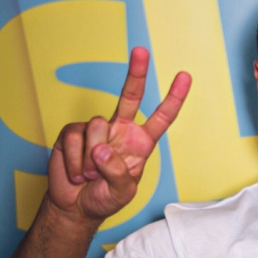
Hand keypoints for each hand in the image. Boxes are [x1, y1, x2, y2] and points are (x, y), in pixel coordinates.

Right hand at [48, 47, 190, 221]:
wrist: (75, 206)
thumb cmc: (105, 198)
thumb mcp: (122, 192)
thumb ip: (118, 172)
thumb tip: (102, 149)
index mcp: (141, 143)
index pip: (161, 117)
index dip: (174, 98)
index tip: (184, 77)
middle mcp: (121, 130)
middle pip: (130, 95)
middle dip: (136, 73)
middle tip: (142, 51)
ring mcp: (96, 130)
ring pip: (97, 126)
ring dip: (92, 158)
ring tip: (90, 175)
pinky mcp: (73, 133)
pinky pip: (75, 138)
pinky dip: (75, 160)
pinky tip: (76, 172)